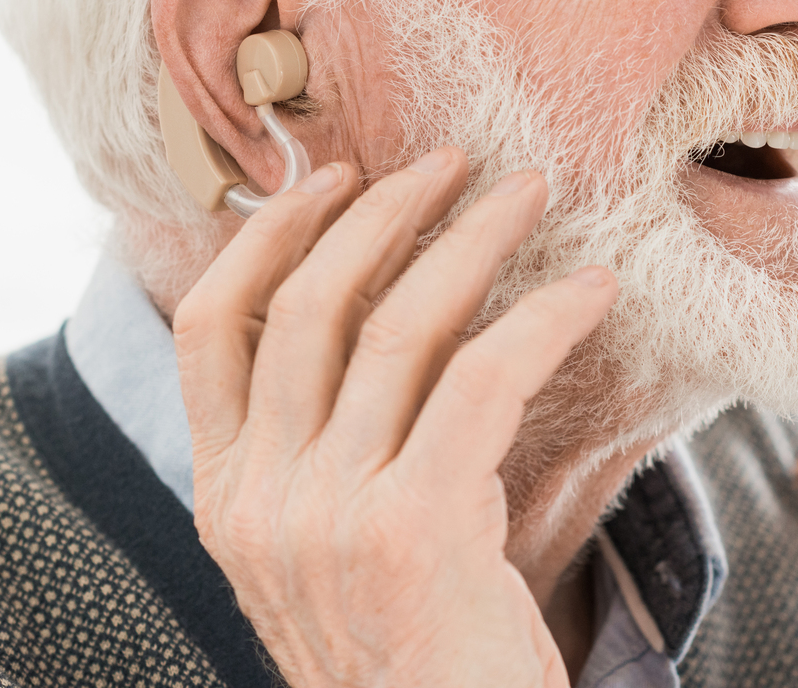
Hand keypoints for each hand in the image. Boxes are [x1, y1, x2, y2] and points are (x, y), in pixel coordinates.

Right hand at [173, 148, 616, 687]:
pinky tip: (590, 289)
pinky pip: (485, 376)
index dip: (264, 235)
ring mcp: (327, 515)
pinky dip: (543, 317)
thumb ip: (329, 456)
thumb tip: (389, 323)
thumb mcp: (333, 557)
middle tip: (447, 160)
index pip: (207, 329)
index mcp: (223, 502)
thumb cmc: (414, 665)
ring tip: (526, 193)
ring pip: (395, 325)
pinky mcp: (414, 528)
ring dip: (469, 239)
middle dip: (380, 213)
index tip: (327, 178)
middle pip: (305, 305)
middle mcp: (259, 502)